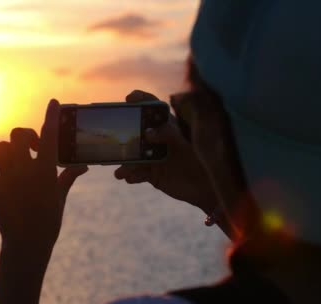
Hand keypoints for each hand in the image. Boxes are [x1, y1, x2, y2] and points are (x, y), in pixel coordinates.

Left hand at [0, 99, 87, 257]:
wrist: (28, 244)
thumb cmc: (49, 222)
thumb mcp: (61, 197)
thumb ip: (69, 177)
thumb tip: (82, 166)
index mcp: (47, 171)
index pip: (51, 136)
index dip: (51, 116)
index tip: (53, 102)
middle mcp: (26, 171)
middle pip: (19, 135)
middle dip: (26, 136)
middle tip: (34, 147)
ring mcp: (8, 179)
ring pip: (1, 148)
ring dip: (8, 149)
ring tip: (15, 159)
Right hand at [114, 90, 215, 213]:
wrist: (205, 189)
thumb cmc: (201, 161)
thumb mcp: (186, 144)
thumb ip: (169, 134)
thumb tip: (148, 133)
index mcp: (168, 127)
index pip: (153, 109)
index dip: (141, 100)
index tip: (129, 97)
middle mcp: (158, 140)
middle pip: (135, 132)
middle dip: (124, 136)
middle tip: (115, 141)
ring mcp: (152, 157)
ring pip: (133, 156)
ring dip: (125, 162)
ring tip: (121, 171)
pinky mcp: (151, 173)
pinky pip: (136, 173)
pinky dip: (131, 175)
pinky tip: (129, 178)